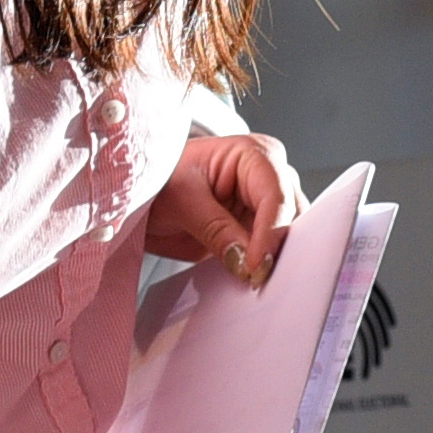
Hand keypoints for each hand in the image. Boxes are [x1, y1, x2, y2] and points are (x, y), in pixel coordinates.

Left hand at [141, 125, 300, 287]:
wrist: (140, 199)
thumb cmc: (157, 182)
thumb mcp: (182, 202)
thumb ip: (217, 231)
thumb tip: (246, 260)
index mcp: (253, 154)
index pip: (275, 195)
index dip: (270, 232)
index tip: (257, 265)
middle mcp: (267, 176)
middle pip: (291, 215)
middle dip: (279, 246)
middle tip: (260, 276)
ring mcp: (264, 205)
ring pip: (289, 235)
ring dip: (275, 258)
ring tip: (256, 278)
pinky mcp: (257, 231)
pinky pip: (272, 251)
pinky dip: (264, 265)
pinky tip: (251, 277)